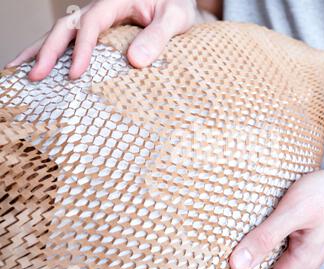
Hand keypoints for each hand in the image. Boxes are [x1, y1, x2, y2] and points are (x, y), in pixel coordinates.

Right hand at [6, 0, 198, 80]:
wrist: (174, 1)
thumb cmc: (176, 6)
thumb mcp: (175, 18)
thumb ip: (158, 36)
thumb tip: (135, 61)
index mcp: (115, 1)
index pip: (92, 23)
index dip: (81, 48)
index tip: (76, 74)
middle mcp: (100, 8)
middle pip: (66, 26)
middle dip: (48, 51)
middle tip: (35, 77)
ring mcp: (96, 18)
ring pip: (61, 31)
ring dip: (40, 51)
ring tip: (19, 71)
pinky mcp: (97, 30)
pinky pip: (71, 38)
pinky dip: (52, 52)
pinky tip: (39, 66)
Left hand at [230, 167, 323, 268]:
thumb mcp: (293, 212)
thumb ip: (265, 238)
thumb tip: (236, 266)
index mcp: (298, 266)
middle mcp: (299, 267)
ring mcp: (298, 257)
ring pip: (265, 268)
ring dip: (244, 263)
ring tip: (216, 254)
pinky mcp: (297, 245)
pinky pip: (272, 255)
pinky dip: (256, 250)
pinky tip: (240, 240)